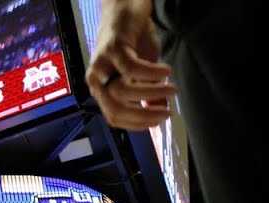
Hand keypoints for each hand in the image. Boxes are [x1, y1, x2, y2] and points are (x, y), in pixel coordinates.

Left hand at [84, 0, 175, 129]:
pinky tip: (167, 71)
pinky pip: (132, 69)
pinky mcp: (112, 48)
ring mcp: (102, 64)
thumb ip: (147, 93)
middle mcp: (96, 79)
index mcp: (101, 88)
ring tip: (172, 88)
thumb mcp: (143, 72)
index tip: (159, 122)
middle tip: (167, 113)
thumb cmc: (134, 41)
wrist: (126, 8)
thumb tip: (158, 114)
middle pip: (115, 110)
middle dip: (143, 116)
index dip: (137, 124)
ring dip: (151, 93)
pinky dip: (151, 74)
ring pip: (122, 92)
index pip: (114, 118)